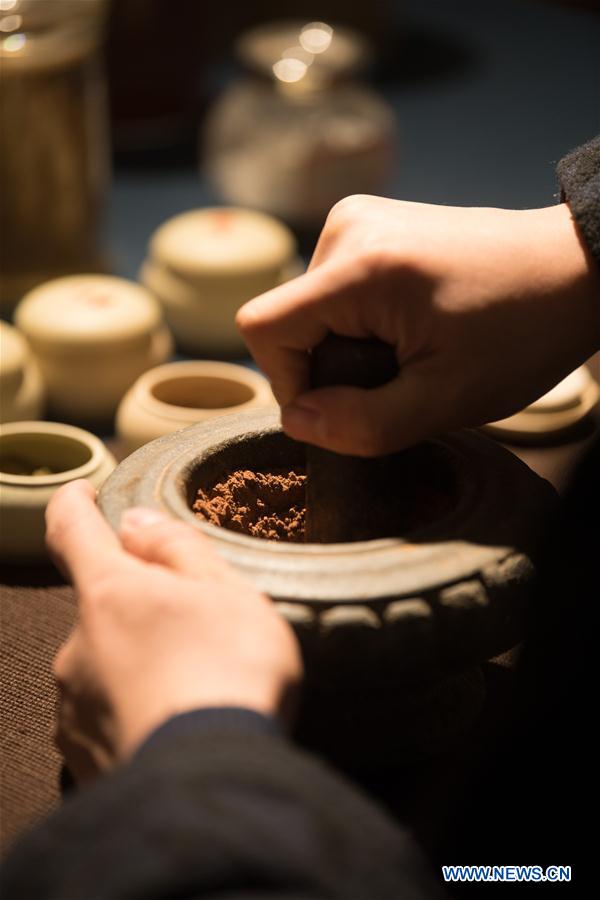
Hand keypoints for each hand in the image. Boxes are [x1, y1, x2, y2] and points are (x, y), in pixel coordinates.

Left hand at [46, 480, 301, 781]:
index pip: (71, 528)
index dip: (74, 503)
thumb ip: (177, 548)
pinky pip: (105, 714)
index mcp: (110, 592)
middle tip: (197, 629)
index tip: (82, 493)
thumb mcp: (226, 591)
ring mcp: (73, 703)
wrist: (213, 784)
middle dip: (138, 606)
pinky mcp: (80, 755)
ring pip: (104, 662)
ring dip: (138, 661)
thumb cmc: (230, 674)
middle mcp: (76, 644)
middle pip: (100, 605)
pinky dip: (134, 709)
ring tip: (195, 687)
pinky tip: (175, 724)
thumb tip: (136, 524)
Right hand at [237, 197, 599, 455]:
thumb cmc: (523, 331)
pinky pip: (332, 290)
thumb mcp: (447, 399)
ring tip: (415, 350)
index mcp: (360, 267)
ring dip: (348, 347)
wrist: (575, 268)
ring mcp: (359, 218)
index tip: (347, 406)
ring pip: (309, 309)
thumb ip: (363, 424)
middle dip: (332, 368)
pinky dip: (359, 323)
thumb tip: (297, 422)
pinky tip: (411, 327)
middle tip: (403, 378)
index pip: (263, 328)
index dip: (289, 382)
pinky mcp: (372, 224)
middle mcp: (348, 228)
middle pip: (288, 323)